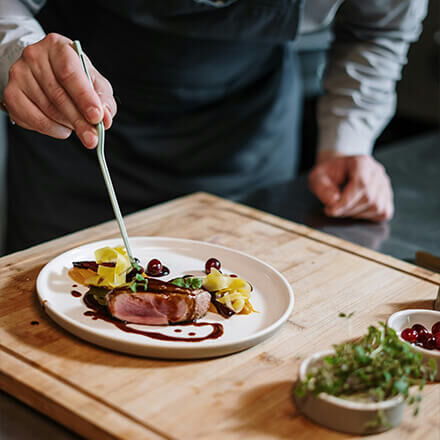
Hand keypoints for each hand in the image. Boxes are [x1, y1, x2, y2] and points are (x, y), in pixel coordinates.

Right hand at [3, 33, 116, 147]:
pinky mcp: (11, 94)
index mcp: (58, 47)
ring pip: (48, 109)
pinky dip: (52, 129)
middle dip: (79, 121)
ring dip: (68, 124)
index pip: (70, 73)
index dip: (84, 97)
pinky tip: (63, 128)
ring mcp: (20, 74)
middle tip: (92, 138)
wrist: (46, 73)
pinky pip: (34, 119)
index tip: (96, 117)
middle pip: (59, 95)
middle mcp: (34, 56)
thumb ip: (104, 101)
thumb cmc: (75, 78)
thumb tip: (105, 119)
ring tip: (78, 127)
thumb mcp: (95, 83)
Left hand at [308, 152, 393, 221]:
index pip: (361, 184)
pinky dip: (368, 217)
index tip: (330, 210)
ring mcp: (385, 184)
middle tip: (333, 210)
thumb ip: (322, 188)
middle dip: (348, 209)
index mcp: (361, 162)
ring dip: (356, 214)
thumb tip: (334, 202)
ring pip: (377, 207)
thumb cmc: (328, 175)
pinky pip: (383, 212)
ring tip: (342, 208)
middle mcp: (377, 172)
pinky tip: (355, 211)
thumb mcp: (317, 178)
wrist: (338, 172)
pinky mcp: (387, 197)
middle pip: (369, 197)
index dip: (346, 201)